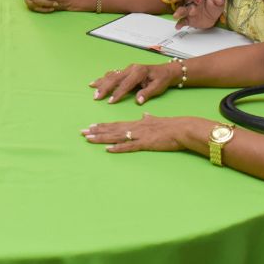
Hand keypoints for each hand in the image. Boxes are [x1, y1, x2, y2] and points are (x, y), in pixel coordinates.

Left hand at [82, 114, 212, 152]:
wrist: (182, 129)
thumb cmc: (172, 125)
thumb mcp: (157, 119)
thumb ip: (149, 117)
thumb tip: (144, 113)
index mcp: (136, 123)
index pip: (115, 124)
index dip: (102, 125)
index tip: (90, 126)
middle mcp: (134, 127)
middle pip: (111, 129)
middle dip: (95, 131)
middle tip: (81, 132)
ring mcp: (139, 135)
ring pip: (116, 136)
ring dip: (101, 138)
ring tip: (88, 139)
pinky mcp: (145, 143)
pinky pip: (129, 146)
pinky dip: (118, 148)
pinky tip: (107, 150)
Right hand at [89, 62, 179, 104]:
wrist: (166, 71)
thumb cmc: (162, 80)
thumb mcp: (158, 87)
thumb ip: (147, 93)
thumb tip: (138, 101)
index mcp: (139, 72)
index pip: (126, 84)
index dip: (118, 93)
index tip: (110, 101)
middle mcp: (131, 68)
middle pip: (115, 78)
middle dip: (104, 87)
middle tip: (96, 97)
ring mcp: (127, 69)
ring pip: (112, 75)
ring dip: (101, 82)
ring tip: (91, 87)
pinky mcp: (126, 70)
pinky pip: (113, 74)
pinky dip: (104, 78)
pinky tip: (96, 82)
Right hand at [174, 0, 225, 29]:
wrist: (210, 15)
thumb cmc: (213, 6)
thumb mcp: (218, 2)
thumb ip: (219, 0)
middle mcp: (192, 3)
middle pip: (189, 4)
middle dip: (190, 7)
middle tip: (192, 10)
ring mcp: (189, 12)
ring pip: (183, 11)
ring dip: (180, 13)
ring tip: (176, 15)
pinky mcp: (188, 20)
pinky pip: (183, 21)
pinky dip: (180, 23)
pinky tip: (177, 26)